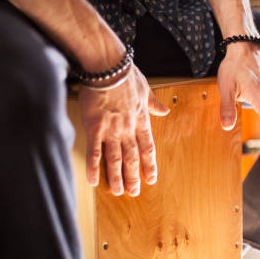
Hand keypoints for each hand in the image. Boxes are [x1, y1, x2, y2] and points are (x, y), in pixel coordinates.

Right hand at [78, 66, 169, 195]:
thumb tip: (164, 110)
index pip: (148, 147)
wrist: (108, 66)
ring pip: (116, 159)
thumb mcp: (146, 88)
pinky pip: (95, 152)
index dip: (149, 164)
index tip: (151, 178)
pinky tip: (95, 180)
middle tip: (134, 192)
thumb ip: (154, 103)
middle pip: (133, 158)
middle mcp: (128, 128)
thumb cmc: (126, 74)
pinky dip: (95, 167)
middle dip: (134, 176)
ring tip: (119, 191)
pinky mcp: (95, 127)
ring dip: (118, 177)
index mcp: (141, 120)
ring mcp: (112, 130)